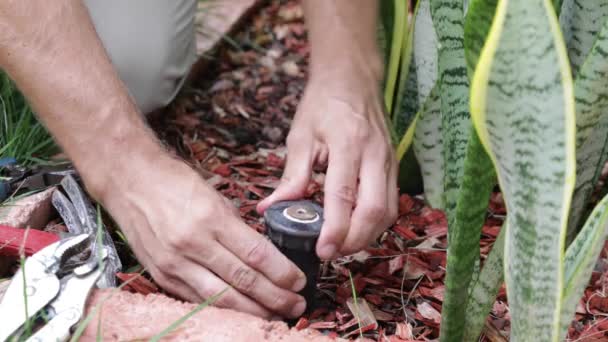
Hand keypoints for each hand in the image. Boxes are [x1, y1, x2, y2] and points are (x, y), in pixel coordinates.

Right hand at [94, 155, 307, 318]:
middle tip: (297, 305)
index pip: (256, 254)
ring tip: (277, 315)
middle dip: (275, 298)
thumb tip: (264, 255)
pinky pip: (198, 300)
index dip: (282, 273)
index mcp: (211, 219)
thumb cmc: (175, 184)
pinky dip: (222, 310)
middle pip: (243, 281)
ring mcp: (175, 263)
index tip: (299, 281)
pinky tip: (242, 314)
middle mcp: (193, 244)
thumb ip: (237, 228)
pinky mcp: (162, 276)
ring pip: (222, 298)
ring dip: (254, 311)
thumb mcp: (214, 197)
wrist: (130, 182)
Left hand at [257, 73, 398, 259]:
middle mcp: (374, 154)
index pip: (344, 196)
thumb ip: (291, 176)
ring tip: (342, 245)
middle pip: (374, 211)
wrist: (352, 77)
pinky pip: (391, 203)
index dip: (335, 229)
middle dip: (354, 240)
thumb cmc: (323, 103)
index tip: (322, 251)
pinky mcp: (394, 165)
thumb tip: (270, 209)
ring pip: (388, 212)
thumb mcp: (300, 136)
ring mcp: (389, 160)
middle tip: (331, 253)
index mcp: (347, 143)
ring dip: (367, 236)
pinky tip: (356, 228)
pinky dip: (375, 223)